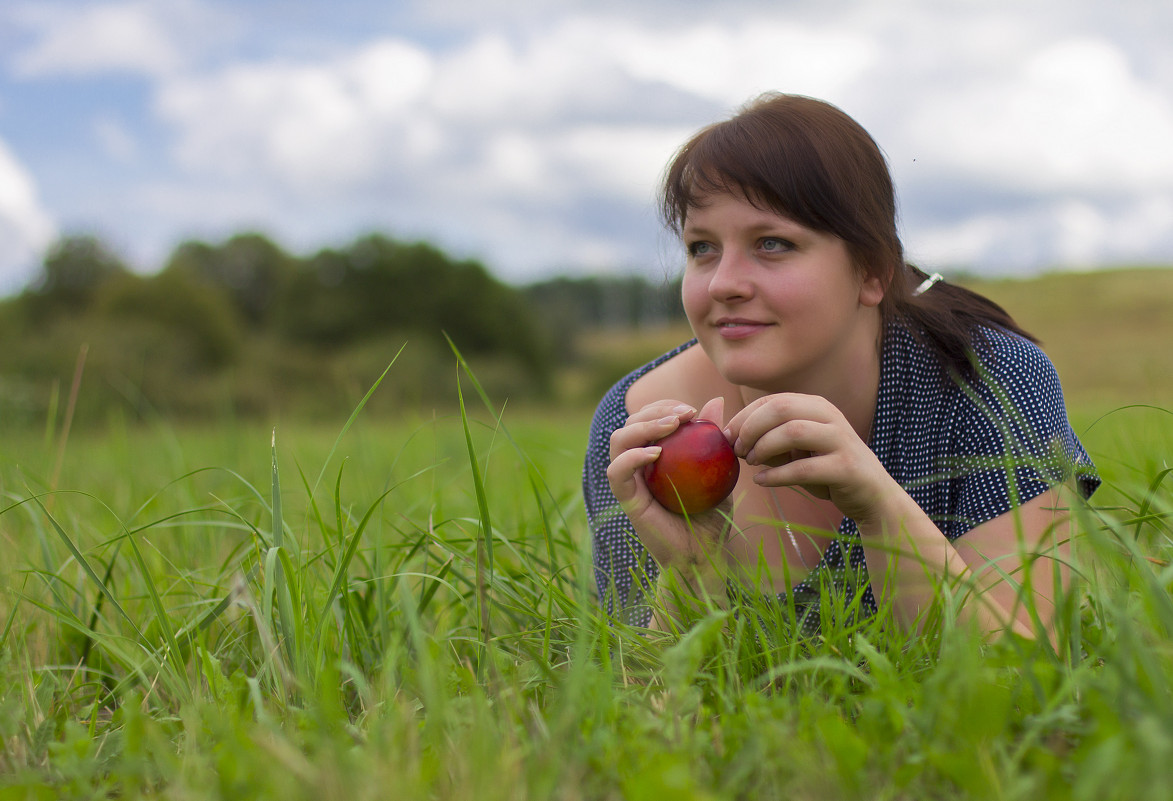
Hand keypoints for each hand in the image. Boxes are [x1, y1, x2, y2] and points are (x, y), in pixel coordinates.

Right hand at [606, 396, 732, 577]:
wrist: (704, 556)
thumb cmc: (712, 517)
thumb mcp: (718, 472)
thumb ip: (715, 439)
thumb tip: (717, 401)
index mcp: (655, 458)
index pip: (648, 419)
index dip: (664, 407)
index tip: (692, 411)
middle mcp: (638, 467)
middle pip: (630, 424)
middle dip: (654, 410)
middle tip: (685, 415)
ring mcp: (630, 482)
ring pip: (617, 441)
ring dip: (642, 426)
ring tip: (671, 426)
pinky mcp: (627, 500)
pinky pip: (617, 472)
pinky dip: (632, 456)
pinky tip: (656, 453)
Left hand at [723, 393, 898, 525]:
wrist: (871, 495)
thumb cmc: (826, 469)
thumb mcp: (797, 450)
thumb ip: (771, 439)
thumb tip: (732, 436)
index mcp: (816, 406)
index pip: (772, 400)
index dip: (744, 417)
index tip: (728, 436)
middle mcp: (830, 417)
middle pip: (780, 409)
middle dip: (751, 428)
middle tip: (738, 449)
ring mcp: (841, 440)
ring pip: (792, 432)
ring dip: (764, 448)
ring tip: (752, 463)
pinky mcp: (846, 467)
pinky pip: (804, 468)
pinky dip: (777, 475)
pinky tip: (762, 481)